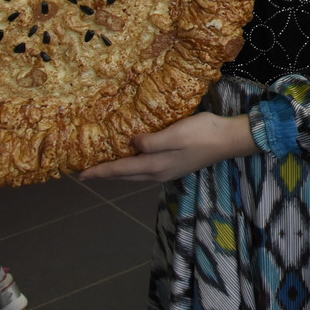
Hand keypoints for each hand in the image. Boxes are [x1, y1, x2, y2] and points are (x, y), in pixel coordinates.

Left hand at [77, 112, 256, 182]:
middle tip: (86, 173)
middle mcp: (158, 173)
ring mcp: (167, 172)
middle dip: (104, 175)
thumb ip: (151, 141)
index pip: (119, 169)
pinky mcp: (175, 166)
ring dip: (117, 173)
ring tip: (103, 168)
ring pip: (134, 175)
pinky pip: (144, 171)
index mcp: (155, 165)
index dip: (99, 171)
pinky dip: (131, 168)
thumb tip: (131, 143)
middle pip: (124, 176)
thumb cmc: (203, 133)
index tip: (79, 175)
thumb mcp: (175, 133)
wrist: (230, 140)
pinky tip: (132, 160)